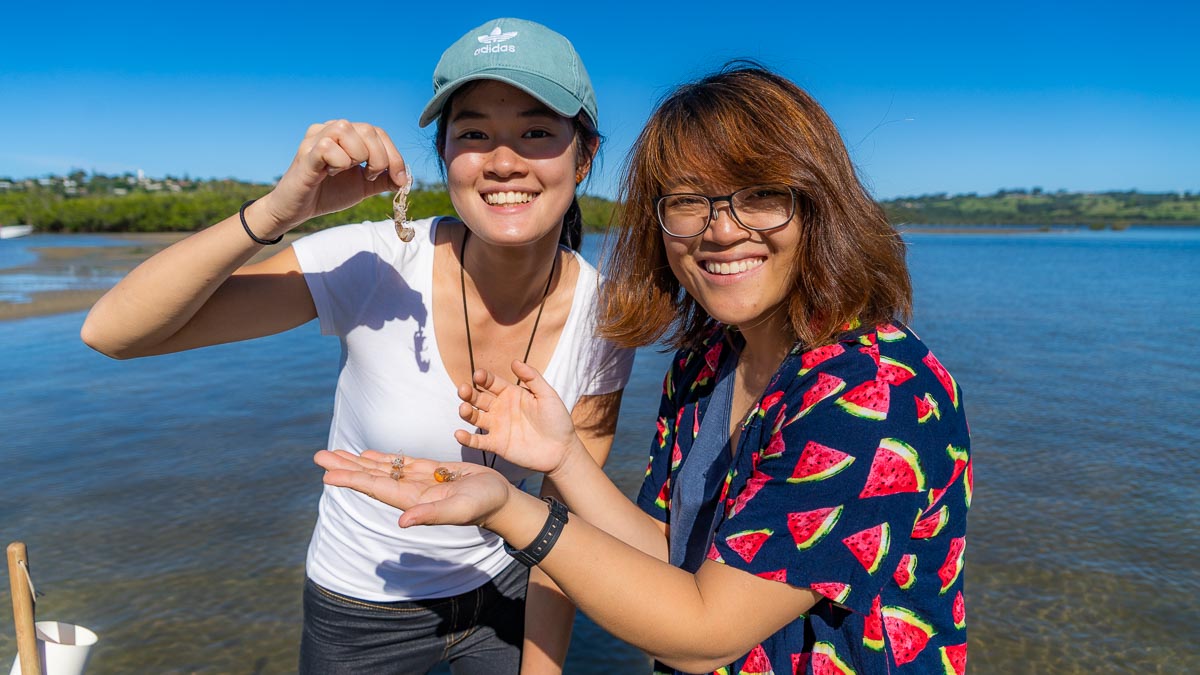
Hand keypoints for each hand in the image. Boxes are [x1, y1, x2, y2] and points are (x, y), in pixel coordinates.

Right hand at [259, 120, 407, 232]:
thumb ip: (383, 179)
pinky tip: (330, 173)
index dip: (394, 155)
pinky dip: (338, 162)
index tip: (399, 180)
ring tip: (347, 171)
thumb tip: (405, 177)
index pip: (378, 132)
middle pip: (367, 129)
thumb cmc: (328, 193)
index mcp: (347, 135)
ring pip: (346, 129)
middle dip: (379, 157)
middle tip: (371, 176)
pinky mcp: (305, 153)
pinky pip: (327, 146)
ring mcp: (316, 138)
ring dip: (357, 155)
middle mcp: (330, 129)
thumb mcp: (363, 186)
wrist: (298, 210)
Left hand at [314, 449, 511, 528]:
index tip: (327, 475)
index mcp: (413, 500)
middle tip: (318, 456)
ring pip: (382, 468)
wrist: (501, 499)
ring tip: (334, 453)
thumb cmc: (484, 505)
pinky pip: (400, 463)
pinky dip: (382, 458)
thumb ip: (431, 515)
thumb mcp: (459, 510)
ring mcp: (418, 481)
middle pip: (371, 477)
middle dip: (346, 467)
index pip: (376, 488)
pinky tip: (367, 454)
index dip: (352, 480)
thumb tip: (402, 522)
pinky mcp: (430, 471)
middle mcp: (410, 492)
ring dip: (358, 461)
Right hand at [455, 361, 583, 476]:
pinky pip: (478, 441)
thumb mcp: (547, 395)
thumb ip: (532, 378)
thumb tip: (514, 361)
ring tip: (464, 409)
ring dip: (466, 412)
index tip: (478, 376)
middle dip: (469, 393)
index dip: (483, 378)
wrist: (562, 450)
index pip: (492, 383)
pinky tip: (459, 434)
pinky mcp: (497, 445)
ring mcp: (497, 427)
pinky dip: (467, 439)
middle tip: (464, 390)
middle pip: (478, 398)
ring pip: (475, 417)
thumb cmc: (557, 420)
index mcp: (511, 394)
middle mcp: (500, 408)